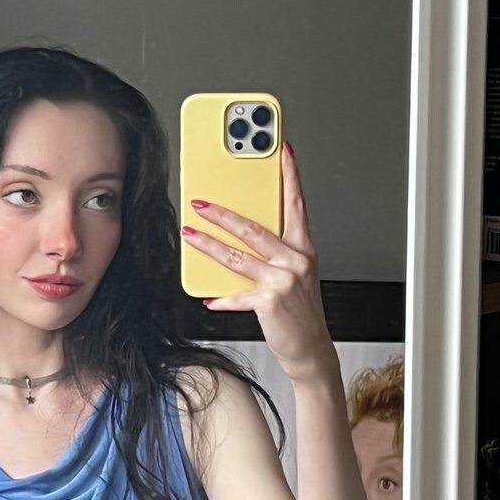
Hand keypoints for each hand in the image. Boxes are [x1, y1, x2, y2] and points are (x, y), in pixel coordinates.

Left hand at [181, 141, 335, 384]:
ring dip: (209, 244)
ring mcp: (282, 280)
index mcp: (303, 249)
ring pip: (237, 256)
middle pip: (253, 227)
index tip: (282, 149)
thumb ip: (273, 255)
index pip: (296, 203)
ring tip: (189, 234)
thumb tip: (240, 240)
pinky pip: (236, 295)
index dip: (290, 175)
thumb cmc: (301, 313)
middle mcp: (295, 260)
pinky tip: (208, 298)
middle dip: (223, 212)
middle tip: (201, 201)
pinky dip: (221, 298)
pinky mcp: (269, 301)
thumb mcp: (295, 277)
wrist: (311, 350)